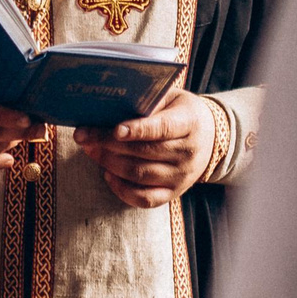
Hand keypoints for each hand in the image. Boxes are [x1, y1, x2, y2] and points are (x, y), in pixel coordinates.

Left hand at [76, 89, 215, 208]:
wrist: (210, 137)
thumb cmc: (179, 112)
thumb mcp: (170, 98)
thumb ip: (147, 101)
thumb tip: (108, 106)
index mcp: (190, 122)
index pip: (162, 128)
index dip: (138, 129)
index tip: (115, 130)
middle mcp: (188, 152)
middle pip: (145, 152)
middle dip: (110, 145)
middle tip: (85, 137)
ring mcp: (182, 176)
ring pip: (140, 175)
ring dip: (110, 163)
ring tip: (91, 151)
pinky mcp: (173, 193)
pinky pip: (144, 199)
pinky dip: (121, 189)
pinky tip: (108, 174)